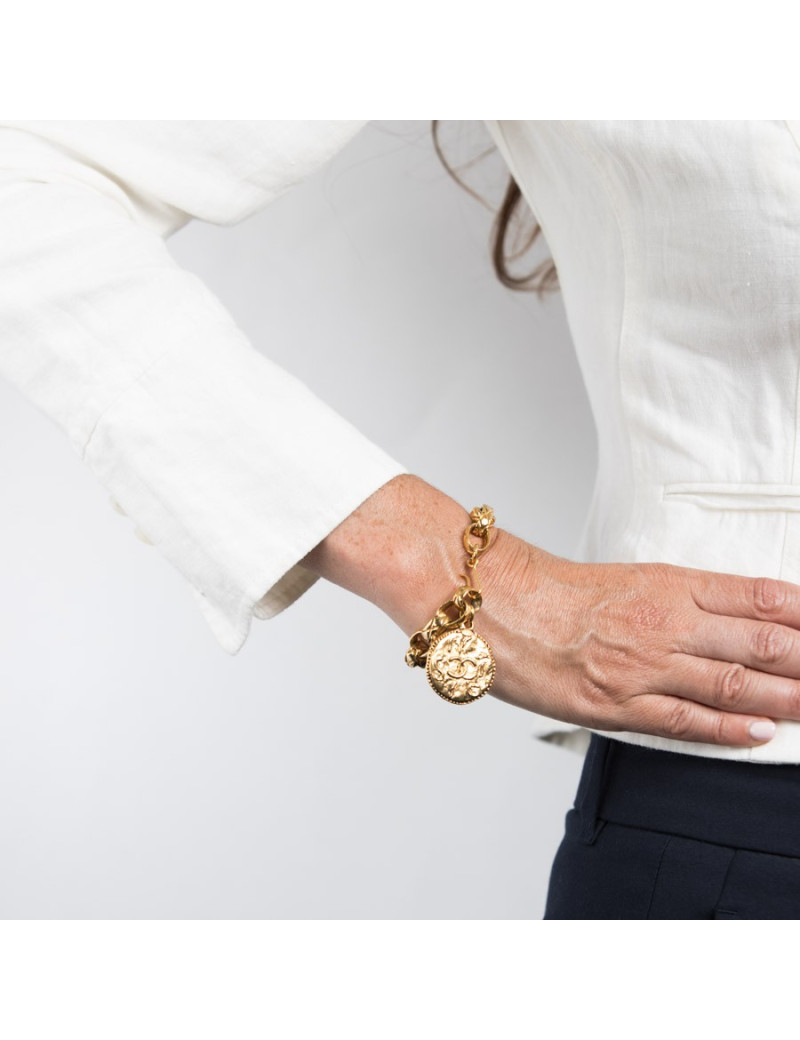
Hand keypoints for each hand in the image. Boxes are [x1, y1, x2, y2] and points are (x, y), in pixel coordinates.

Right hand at [478, 529, 799, 746]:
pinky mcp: (617, 704)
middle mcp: (665, 622)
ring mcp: (643, 665)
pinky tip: (763, 733)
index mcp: (668, 583)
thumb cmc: (554, 591)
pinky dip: (731, 729)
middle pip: (761, 642)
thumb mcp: (628, 577)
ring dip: (788, 697)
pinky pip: (686, 720)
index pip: (758, 597)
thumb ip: (681, 597)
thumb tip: (734, 615)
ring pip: (735, 682)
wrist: (494, 606)